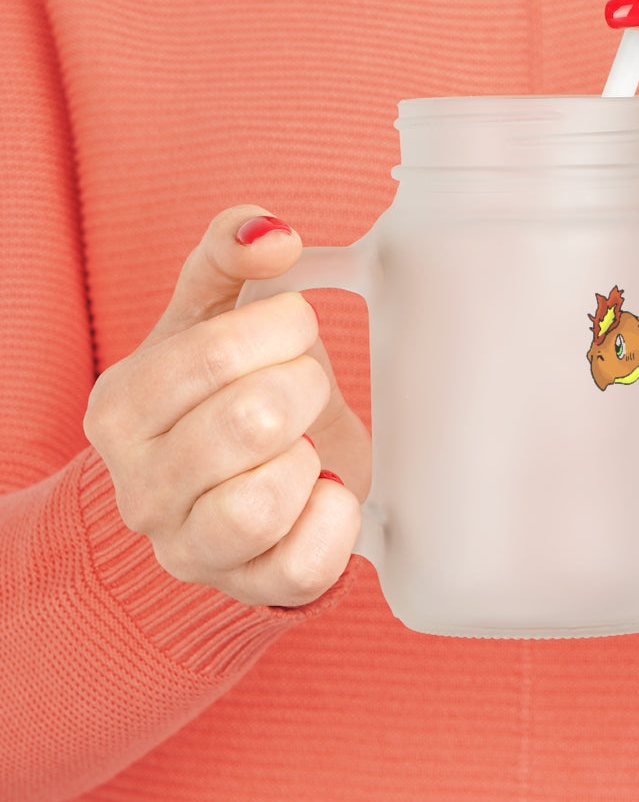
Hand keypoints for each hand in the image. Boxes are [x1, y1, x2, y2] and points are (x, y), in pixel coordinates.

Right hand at [84, 206, 369, 606]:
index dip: (282, 328)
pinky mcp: (248, 587)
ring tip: (304, 444)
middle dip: (304, 387)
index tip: (295, 328)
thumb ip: (229, 254)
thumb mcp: (213, 313)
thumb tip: (271, 232)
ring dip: (309, 457)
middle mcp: (140, 487)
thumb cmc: (223, 391)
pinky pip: (304, 565)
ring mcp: (189, 548)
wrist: (230, 482)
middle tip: (304, 387)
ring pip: (264, 502)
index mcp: (122, 407)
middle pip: (251, 421)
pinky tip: (324, 489)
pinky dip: (335, 518)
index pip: (215, 354)